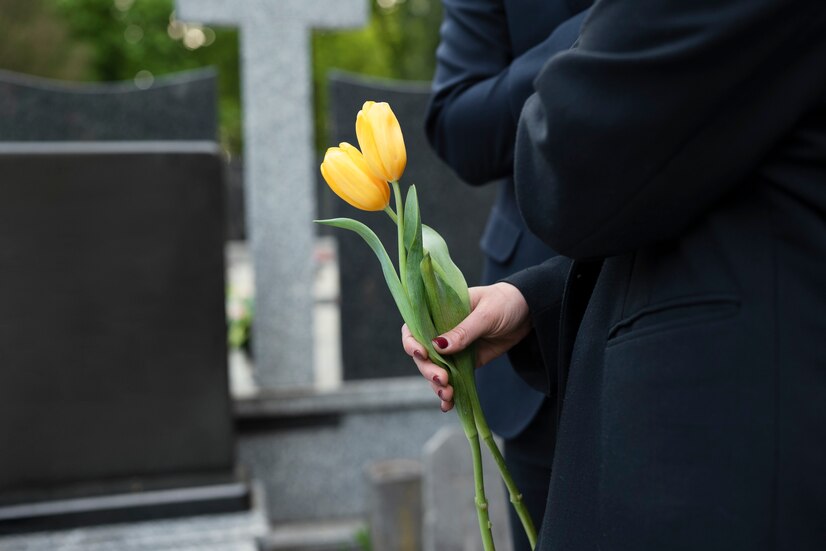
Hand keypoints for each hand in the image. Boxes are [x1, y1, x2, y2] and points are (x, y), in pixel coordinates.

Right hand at [401, 282, 531, 411]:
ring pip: (436, 370)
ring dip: (437, 385)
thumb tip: (437, 346)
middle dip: (428, 370)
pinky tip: (448, 405)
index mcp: (440, 311)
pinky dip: (449, 393)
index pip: (414, 327)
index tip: (422, 354)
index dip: (412, 342)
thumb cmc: (505, 302)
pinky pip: (453, 379)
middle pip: (423, 355)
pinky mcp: (467, 363)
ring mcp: (454, 349)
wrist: (530, 312)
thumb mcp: (485, 315)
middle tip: (442, 380)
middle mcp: (442, 331)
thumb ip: (463, 331)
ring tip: (448, 396)